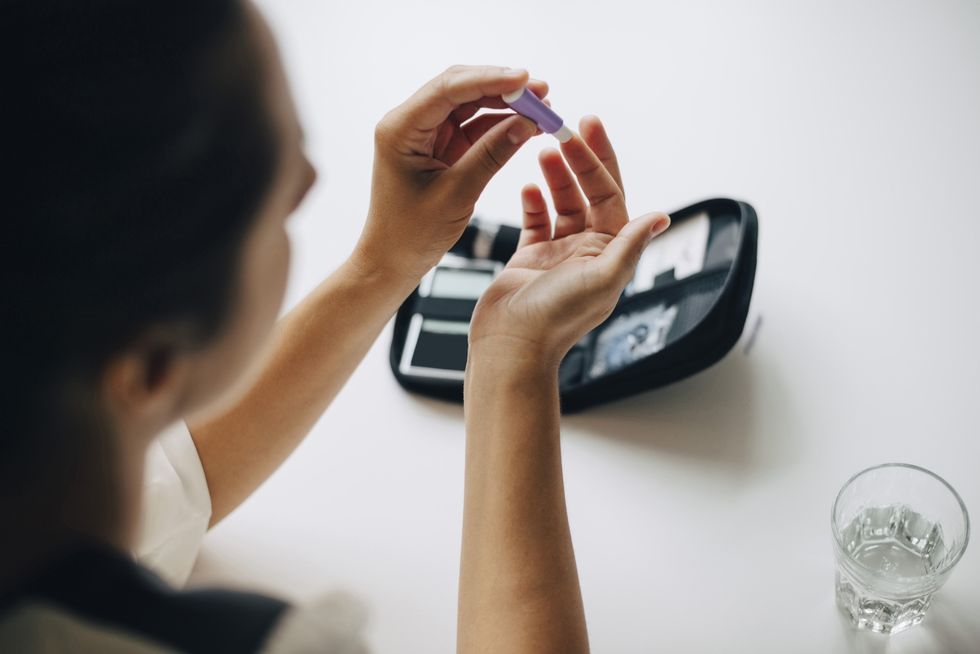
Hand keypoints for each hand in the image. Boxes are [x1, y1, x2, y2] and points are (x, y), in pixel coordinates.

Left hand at [354, 65, 546, 280]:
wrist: (392, 261)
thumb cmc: (411, 234)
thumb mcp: (456, 194)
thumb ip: (490, 156)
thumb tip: (526, 124)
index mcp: (401, 129)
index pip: (448, 89)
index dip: (489, 79)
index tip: (525, 79)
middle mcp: (410, 123)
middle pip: (461, 88)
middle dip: (503, 87)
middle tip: (542, 91)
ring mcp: (427, 134)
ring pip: (471, 104)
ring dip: (506, 104)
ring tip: (544, 108)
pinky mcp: (441, 147)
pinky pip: (475, 126)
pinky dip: (501, 124)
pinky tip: (528, 125)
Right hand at [468, 116, 669, 368]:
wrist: (510, 346)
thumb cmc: (555, 319)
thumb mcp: (601, 278)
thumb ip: (630, 245)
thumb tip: (661, 216)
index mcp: (610, 253)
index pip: (610, 194)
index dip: (599, 159)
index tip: (587, 126)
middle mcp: (588, 251)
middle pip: (587, 193)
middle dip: (578, 159)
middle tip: (563, 126)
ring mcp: (558, 254)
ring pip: (561, 203)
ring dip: (554, 176)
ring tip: (542, 149)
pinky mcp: (530, 260)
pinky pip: (536, 222)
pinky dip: (533, 202)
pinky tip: (527, 185)